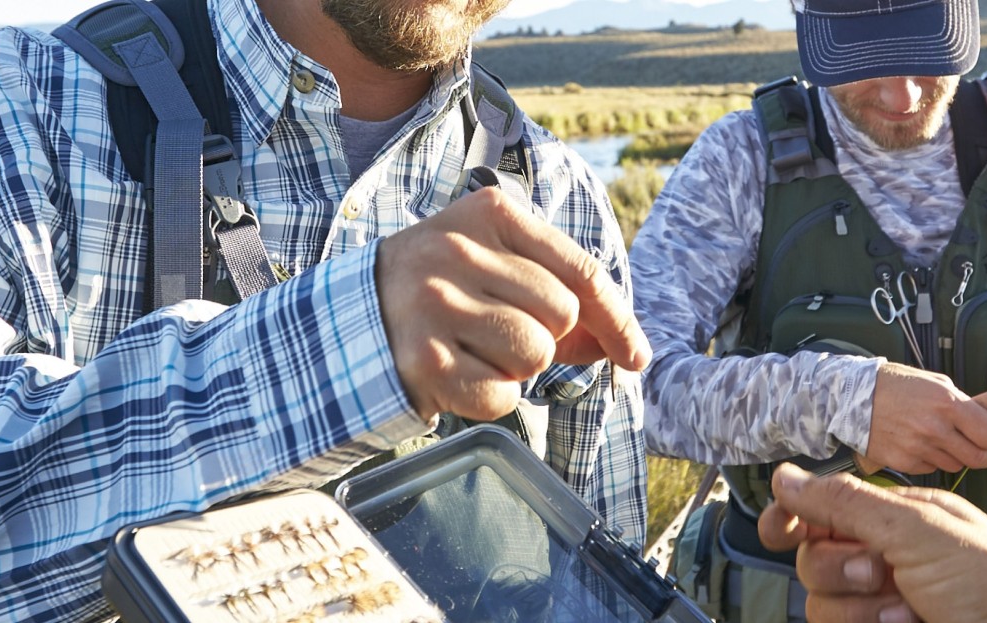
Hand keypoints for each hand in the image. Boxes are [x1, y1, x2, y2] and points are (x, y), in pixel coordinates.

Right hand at [374, 187, 650, 420]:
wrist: (351, 314)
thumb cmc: (441, 287)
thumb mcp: (495, 262)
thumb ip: (558, 291)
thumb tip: (622, 345)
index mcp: (490, 214)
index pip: (582, 272)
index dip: (617, 320)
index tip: (635, 356)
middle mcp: (459, 252)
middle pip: (561, 314)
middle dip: (547, 336)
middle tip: (501, 329)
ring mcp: (437, 305)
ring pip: (535, 354)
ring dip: (518, 366)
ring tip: (477, 348)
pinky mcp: (423, 360)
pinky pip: (502, 396)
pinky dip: (492, 397)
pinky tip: (460, 373)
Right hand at [757, 464, 986, 622]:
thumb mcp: (916, 527)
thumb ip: (845, 502)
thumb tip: (782, 477)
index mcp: (885, 517)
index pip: (817, 509)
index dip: (789, 518)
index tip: (781, 530)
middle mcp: (875, 555)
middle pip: (809, 558)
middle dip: (839, 568)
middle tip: (880, 571)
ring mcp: (876, 600)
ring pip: (819, 603)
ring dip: (860, 608)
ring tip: (907, 609)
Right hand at [864, 363, 986, 473]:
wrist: (852, 397)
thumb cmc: (896, 385)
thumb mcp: (935, 383)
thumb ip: (961, 403)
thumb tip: (983, 421)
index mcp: (948, 404)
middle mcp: (935, 429)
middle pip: (980, 459)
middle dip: (983, 454)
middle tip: (976, 447)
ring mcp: (918, 448)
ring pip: (955, 466)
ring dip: (953, 456)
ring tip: (937, 439)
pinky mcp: (902, 463)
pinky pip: (930, 469)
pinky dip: (928, 460)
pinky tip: (915, 443)